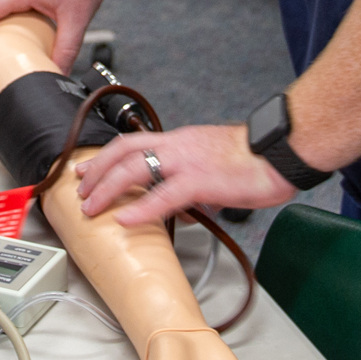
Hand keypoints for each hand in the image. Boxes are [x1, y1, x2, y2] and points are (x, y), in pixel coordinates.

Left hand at [74, 123, 294, 227]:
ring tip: (92, 206)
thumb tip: (195, 207)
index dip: (105, 156)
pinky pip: (164, 195)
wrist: (280, 149)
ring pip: (135, 168)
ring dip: (108, 188)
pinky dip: (140, 208)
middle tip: (80, 190)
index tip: (87, 169)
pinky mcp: (201, 181)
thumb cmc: (256, 158)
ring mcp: (187, 162)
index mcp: (181, 141)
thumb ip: (199, 184)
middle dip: (97, 172)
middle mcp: (178, 146)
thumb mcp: (216, 166)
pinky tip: (125, 219)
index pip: (133, 142)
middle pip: (124, 151)